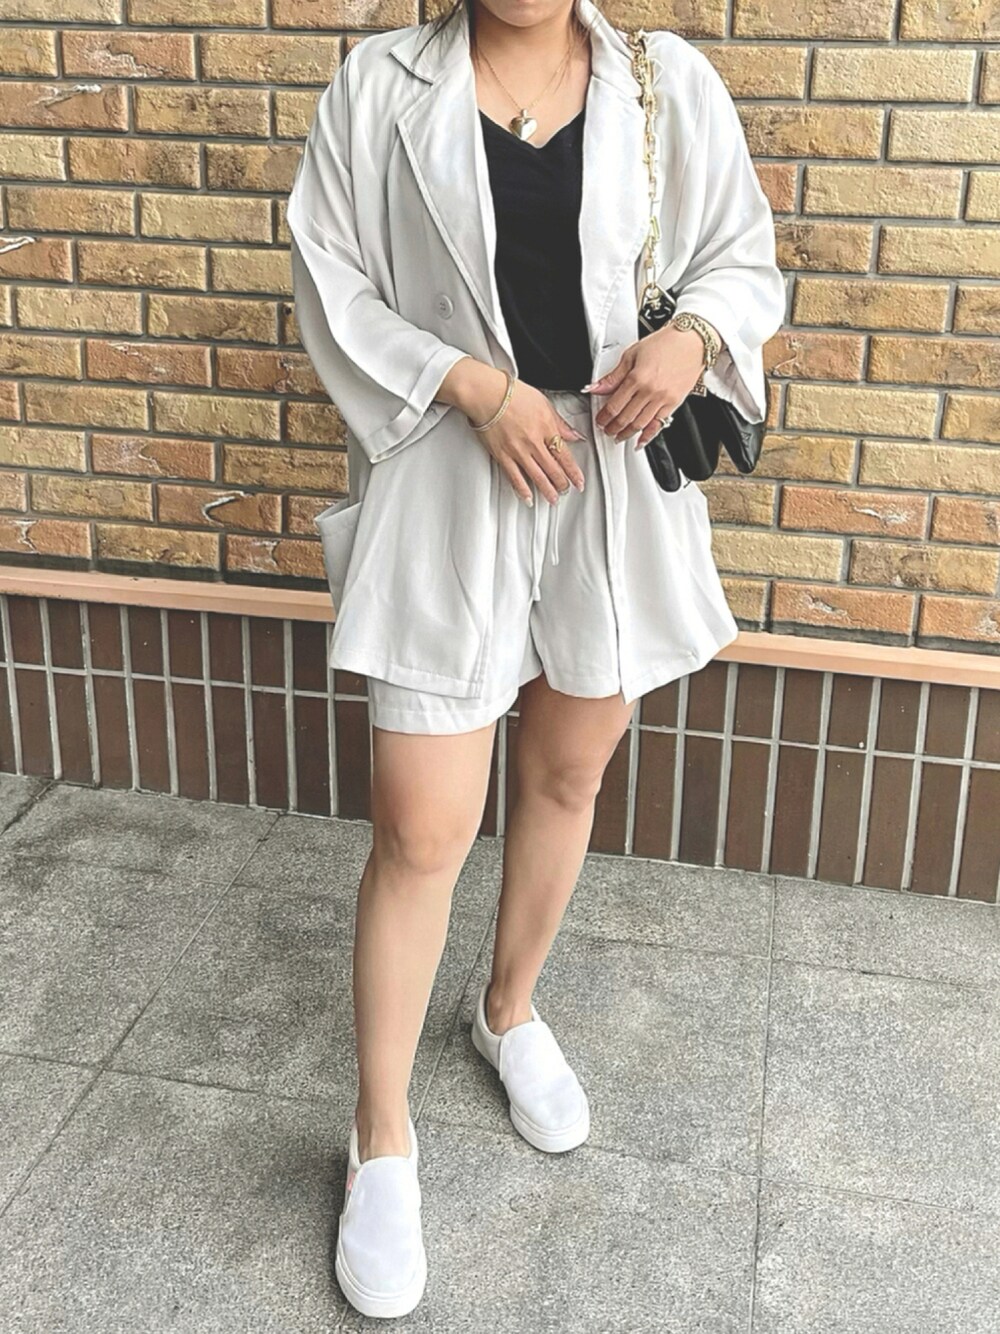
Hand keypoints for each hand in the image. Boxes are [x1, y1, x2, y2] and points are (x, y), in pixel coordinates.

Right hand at [467, 379, 586, 504]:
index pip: (565, 456)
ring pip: (538, 477)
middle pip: (553, 469)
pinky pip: (515, 477)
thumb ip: (560, 423)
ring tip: (553, 499)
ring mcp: (518, 451)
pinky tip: (528, 497)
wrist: (486, 394)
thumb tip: (574, 435)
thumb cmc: (512, 394)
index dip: (574, 472)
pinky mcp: (503, 456)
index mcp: (547, 428)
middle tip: (567, 490)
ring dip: (548, 491)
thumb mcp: (543, 403)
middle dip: (563, 483)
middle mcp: (534, 442)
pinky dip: (523, 490)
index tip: (579, 481)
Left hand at [584, 326, 707, 446]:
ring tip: (618, 436)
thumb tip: (595, 387)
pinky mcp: (674, 403)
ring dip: (626, 433)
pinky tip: (640, 441)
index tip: (600, 420)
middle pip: (625, 418)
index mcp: (637, 377)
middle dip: (613, 427)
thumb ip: (613, 376)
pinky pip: (658, 425)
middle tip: (606, 430)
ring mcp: (663, 399)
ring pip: (640, 424)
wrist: (693, 342)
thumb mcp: (632, 354)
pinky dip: (647, 435)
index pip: (614, 405)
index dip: (604, 416)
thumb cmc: (665, 343)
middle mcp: (650, 391)